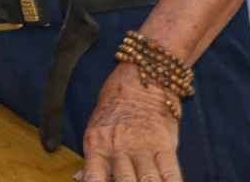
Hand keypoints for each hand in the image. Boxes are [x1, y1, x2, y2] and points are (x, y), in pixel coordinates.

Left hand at [77, 65, 181, 180]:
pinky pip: (170, 173)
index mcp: (96, 143)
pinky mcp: (165, 143)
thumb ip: (93, 156)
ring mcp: (142, 145)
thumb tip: (79, 178)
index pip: (93, 177)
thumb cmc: (116, 104)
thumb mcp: (96, 127)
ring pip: (148, 181)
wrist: (141, 77)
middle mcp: (118, 146)